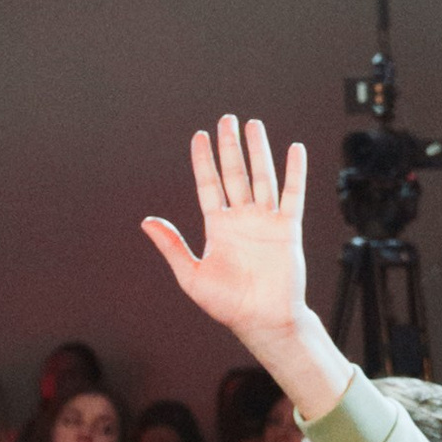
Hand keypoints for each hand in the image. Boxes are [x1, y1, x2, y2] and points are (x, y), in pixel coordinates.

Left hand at [141, 119, 318, 373]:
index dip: (204, 161)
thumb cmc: (228, 305)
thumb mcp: (191, 275)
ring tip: (253, 125)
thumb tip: (146, 222)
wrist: (263, 321)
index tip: (200, 137)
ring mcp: (265, 222)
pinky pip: (292, 195)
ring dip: (258, 151)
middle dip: (230, 146)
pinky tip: (294, 151)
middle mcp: (241, 219)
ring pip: (261, 177)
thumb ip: (171, 246)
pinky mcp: (287, 229)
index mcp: (218, 227)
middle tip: (227, 120)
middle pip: (234, 173)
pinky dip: (294, 173)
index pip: (209, 185)